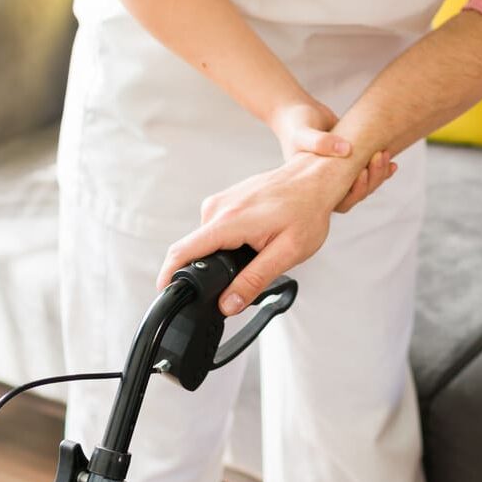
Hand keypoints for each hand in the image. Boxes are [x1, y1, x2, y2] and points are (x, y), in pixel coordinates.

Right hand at [156, 148, 397, 312]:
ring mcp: (221, 201)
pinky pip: (216, 229)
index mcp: (229, 222)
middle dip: (209, 270)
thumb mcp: (287, 253)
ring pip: (208, 241)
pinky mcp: (226, 200)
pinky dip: (229, 241)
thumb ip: (254, 279)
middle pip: (195, 250)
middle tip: (241, 278)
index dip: (169, 276)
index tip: (166, 293)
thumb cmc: (307, 211)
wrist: (315, 178)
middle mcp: (218, 208)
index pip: (183, 251)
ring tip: (258, 251)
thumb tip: (227, 303)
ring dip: (224, 254)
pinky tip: (256, 238)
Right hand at [269, 97, 395, 210]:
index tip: (362, 171)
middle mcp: (329, 187)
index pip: (341, 202)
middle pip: (356, 195)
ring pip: (365, 185)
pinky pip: (368, 172)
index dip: (356, 192)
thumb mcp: (303, 134)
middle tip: (379, 156)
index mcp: (314, 189)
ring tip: (384, 153)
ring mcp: (340, 176)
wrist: (299, 112)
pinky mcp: (350, 164)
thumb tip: (346, 150)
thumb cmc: (296, 126)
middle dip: (373, 180)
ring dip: (379, 173)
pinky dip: (381, 169)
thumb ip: (320, 142)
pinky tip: (393, 162)